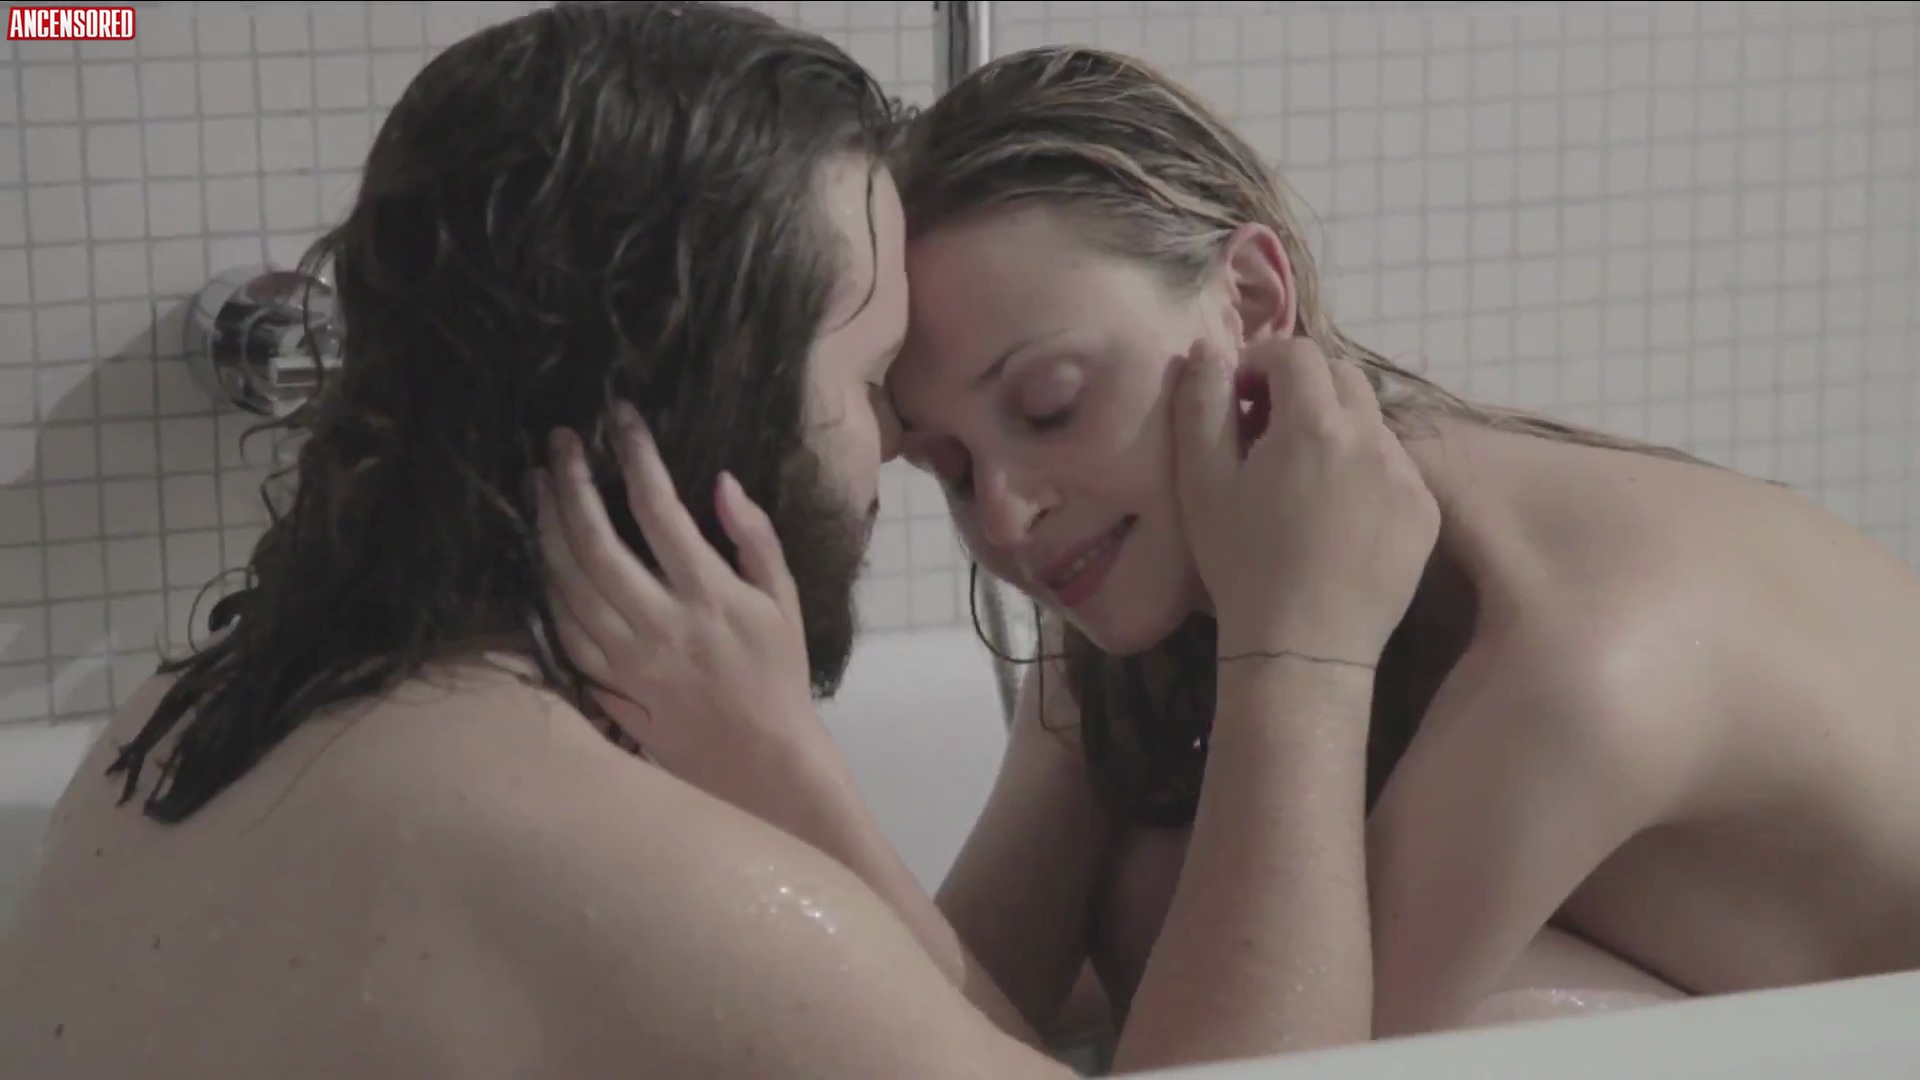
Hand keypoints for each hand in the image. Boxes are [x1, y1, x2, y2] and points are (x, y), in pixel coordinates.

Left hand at [532, 401, 835, 816]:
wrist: (760, 760)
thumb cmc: (779, 674)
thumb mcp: (784, 601)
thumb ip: (756, 538)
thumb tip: (721, 483)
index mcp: (709, 596)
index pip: (659, 510)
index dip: (636, 455)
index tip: (620, 416)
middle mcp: (660, 623)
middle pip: (595, 542)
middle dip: (571, 483)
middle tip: (559, 441)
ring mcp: (627, 658)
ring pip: (567, 583)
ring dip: (547, 527)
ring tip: (540, 484)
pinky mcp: (607, 685)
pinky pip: (562, 629)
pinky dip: (545, 586)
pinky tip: (540, 552)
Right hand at [1172, 336, 1438, 665]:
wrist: (1303, 648)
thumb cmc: (1242, 564)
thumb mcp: (1202, 484)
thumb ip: (1201, 406)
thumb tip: (1210, 352)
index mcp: (1315, 425)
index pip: (1296, 354)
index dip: (1261, 363)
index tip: (1238, 398)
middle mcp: (1372, 439)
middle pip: (1342, 378)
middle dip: (1302, 388)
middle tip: (1267, 431)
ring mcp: (1407, 476)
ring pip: (1371, 423)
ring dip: (1335, 429)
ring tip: (1302, 479)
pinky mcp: (1426, 513)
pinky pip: (1394, 468)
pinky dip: (1364, 472)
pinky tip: (1335, 515)